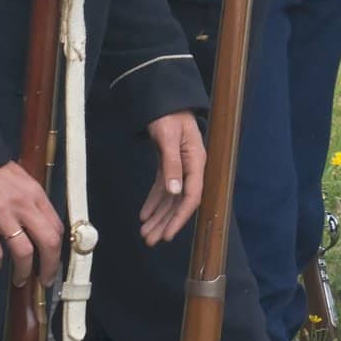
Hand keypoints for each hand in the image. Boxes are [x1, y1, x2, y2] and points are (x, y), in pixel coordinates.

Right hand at [0, 161, 62, 286]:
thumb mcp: (21, 180)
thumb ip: (32, 201)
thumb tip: (40, 225)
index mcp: (36, 194)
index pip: (57, 226)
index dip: (58, 248)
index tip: (54, 260)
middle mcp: (24, 205)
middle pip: (48, 242)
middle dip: (49, 265)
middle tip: (44, 279)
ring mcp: (3, 215)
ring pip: (24, 252)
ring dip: (23, 271)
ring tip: (20, 280)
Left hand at [140, 112, 205, 244]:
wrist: (164, 99)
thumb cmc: (168, 115)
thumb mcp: (168, 137)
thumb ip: (172, 165)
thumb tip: (175, 192)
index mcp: (196, 162)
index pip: (191, 196)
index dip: (180, 217)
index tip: (168, 235)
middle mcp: (190, 168)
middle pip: (179, 202)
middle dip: (165, 222)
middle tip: (150, 241)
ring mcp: (180, 168)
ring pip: (170, 198)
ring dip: (158, 216)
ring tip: (145, 234)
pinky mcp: (169, 165)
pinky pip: (162, 189)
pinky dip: (153, 202)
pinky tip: (144, 215)